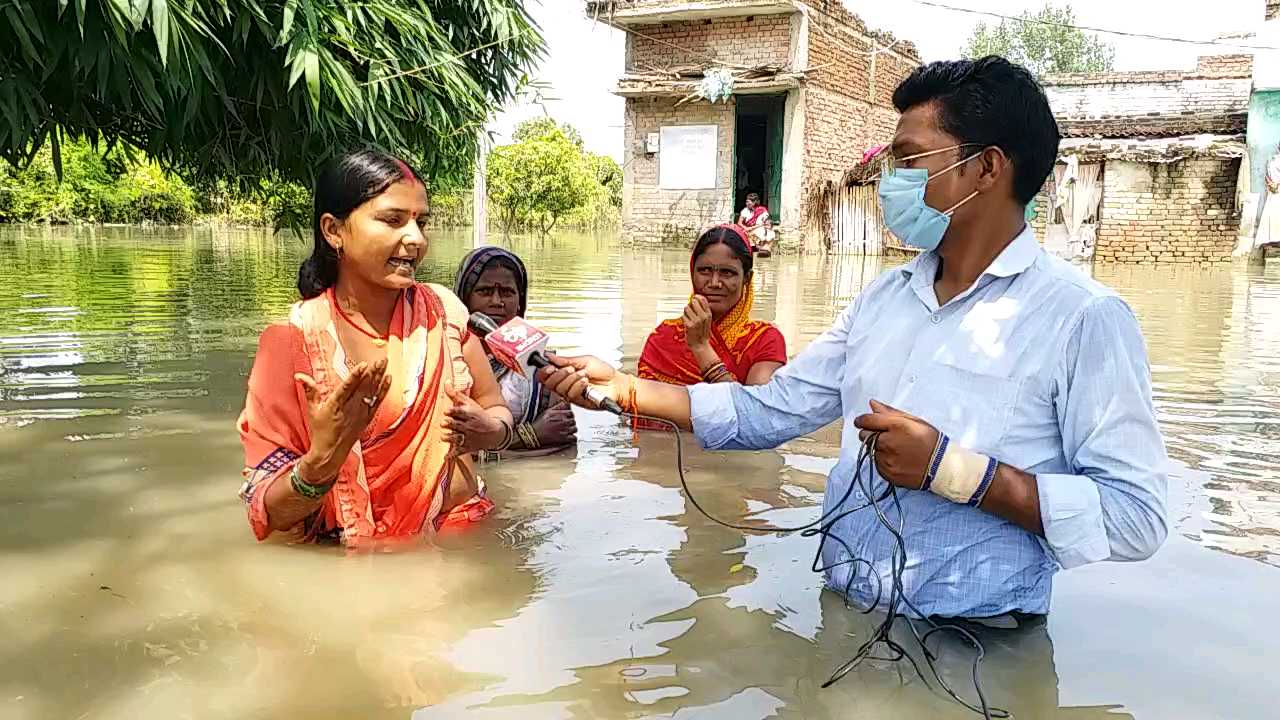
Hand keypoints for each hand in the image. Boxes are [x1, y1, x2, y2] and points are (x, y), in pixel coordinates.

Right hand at [296, 359, 390, 479]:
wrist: (331, 452)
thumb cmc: (320, 430)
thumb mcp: (312, 410)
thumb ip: (310, 391)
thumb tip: (299, 376)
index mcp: (335, 405)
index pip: (347, 388)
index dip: (356, 376)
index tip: (363, 365)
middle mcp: (350, 408)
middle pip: (363, 387)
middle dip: (373, 372)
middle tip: (380, 359)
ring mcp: (361, 413)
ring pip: (372, 392)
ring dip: (379, 376)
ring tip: (385, 362)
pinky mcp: (367, 417)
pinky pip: (378, 401)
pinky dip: (384, 390)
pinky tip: (389, 378)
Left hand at [442, 385, 505, 456]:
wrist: (495, 431)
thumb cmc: (479, 415)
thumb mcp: (470, 403)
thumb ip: (456, 394)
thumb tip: (446, 382)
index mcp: (469, 414)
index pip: (460, 412)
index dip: (453, 412)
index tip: (446, 412)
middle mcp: (469, 426)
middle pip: (457, 425)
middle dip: (450, 424)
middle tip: (444, 423)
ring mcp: (468, 437)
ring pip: (456, 438)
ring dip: (449, 438)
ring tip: (444, 436)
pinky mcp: (467, 447)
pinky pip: (459, 452)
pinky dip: (453, 455)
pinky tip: (446, 456)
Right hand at [531, 400, 576, 445]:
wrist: (534, 434)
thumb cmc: (539, 423)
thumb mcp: (547, 411)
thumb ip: (557, 406)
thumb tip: (565, 401)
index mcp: (560, 414)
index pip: (571, 413)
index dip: (569, 416)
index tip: (567, 418)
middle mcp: (563, 421)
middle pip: (573, 421)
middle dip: (570, 423)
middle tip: (565, 425)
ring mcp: (564, 430)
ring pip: (575, 429)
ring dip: (571, 430)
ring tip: (566, 431)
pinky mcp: (564, 439)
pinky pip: (574, 438)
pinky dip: (572, 438)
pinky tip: (568, 437)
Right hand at [536, 354, 621, 409]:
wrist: (617, 384)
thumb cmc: (604, 372)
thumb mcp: (584, 360)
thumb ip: (566, 360)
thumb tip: (551, 357)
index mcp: (566, 373)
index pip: (547, 375)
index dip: (544, 371)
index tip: (549, 366)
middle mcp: (567, 384)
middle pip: (550, 383)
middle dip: (558, 374)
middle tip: (569, 369)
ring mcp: (572, 393)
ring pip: (560, 389)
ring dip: (572, 379)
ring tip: (582, 374)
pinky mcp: (578, 401)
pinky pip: (571, 394)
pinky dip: (578, 386)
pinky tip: (585, 382)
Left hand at [683, 296, 713, 352]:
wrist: (700, 345)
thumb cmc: (702, 332)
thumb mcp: (707, 320)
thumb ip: (703, 310)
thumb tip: (694, 299)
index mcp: (708, 314)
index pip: (703, 299)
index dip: (697, 296)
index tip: (694, 297)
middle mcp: (703, 316)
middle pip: (693, 302)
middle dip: (690, 304)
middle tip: (690, 310)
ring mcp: (696, 321)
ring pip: (686, 308)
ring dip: (686, 312)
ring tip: (689, 318)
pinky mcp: (689, 325)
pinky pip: (683, 316)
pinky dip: (683, 319)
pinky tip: (687, 324)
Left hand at [852, 399, 939, 489]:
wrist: (941, 467)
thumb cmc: (930, 442)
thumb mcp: (914, 421)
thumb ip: (890, 412)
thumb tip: (873, 405)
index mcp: (896, 426)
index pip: (867, 420)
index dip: (862, 420)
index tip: (862, 421)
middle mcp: (888, 442)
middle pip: (864, 435)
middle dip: (870, 433)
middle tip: (885, 436)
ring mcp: (886, 459)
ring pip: (870, 450)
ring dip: (878, 448)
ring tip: (896, 450)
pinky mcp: (886, 472)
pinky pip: (876, 463)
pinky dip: (882, 460)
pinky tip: (897, 459)